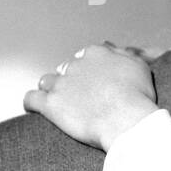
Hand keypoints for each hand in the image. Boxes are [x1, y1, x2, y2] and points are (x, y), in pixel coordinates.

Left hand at [24, 42, 157, 149]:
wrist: (127, 120)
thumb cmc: (138, 97)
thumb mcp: (140, 67)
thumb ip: (125, 55)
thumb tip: (116, 49)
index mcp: (97, 53)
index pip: (86, 56)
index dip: (90, 69)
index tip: (96, 80)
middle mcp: (76, 64)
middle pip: (66, 68)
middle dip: (71, 79)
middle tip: (82, 95)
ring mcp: (61, 84)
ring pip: (47, 81)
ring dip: (51, 89)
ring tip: (58, 100)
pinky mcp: (50, 104)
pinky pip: (30, 98)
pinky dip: (31, 102)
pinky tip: (34, 107)